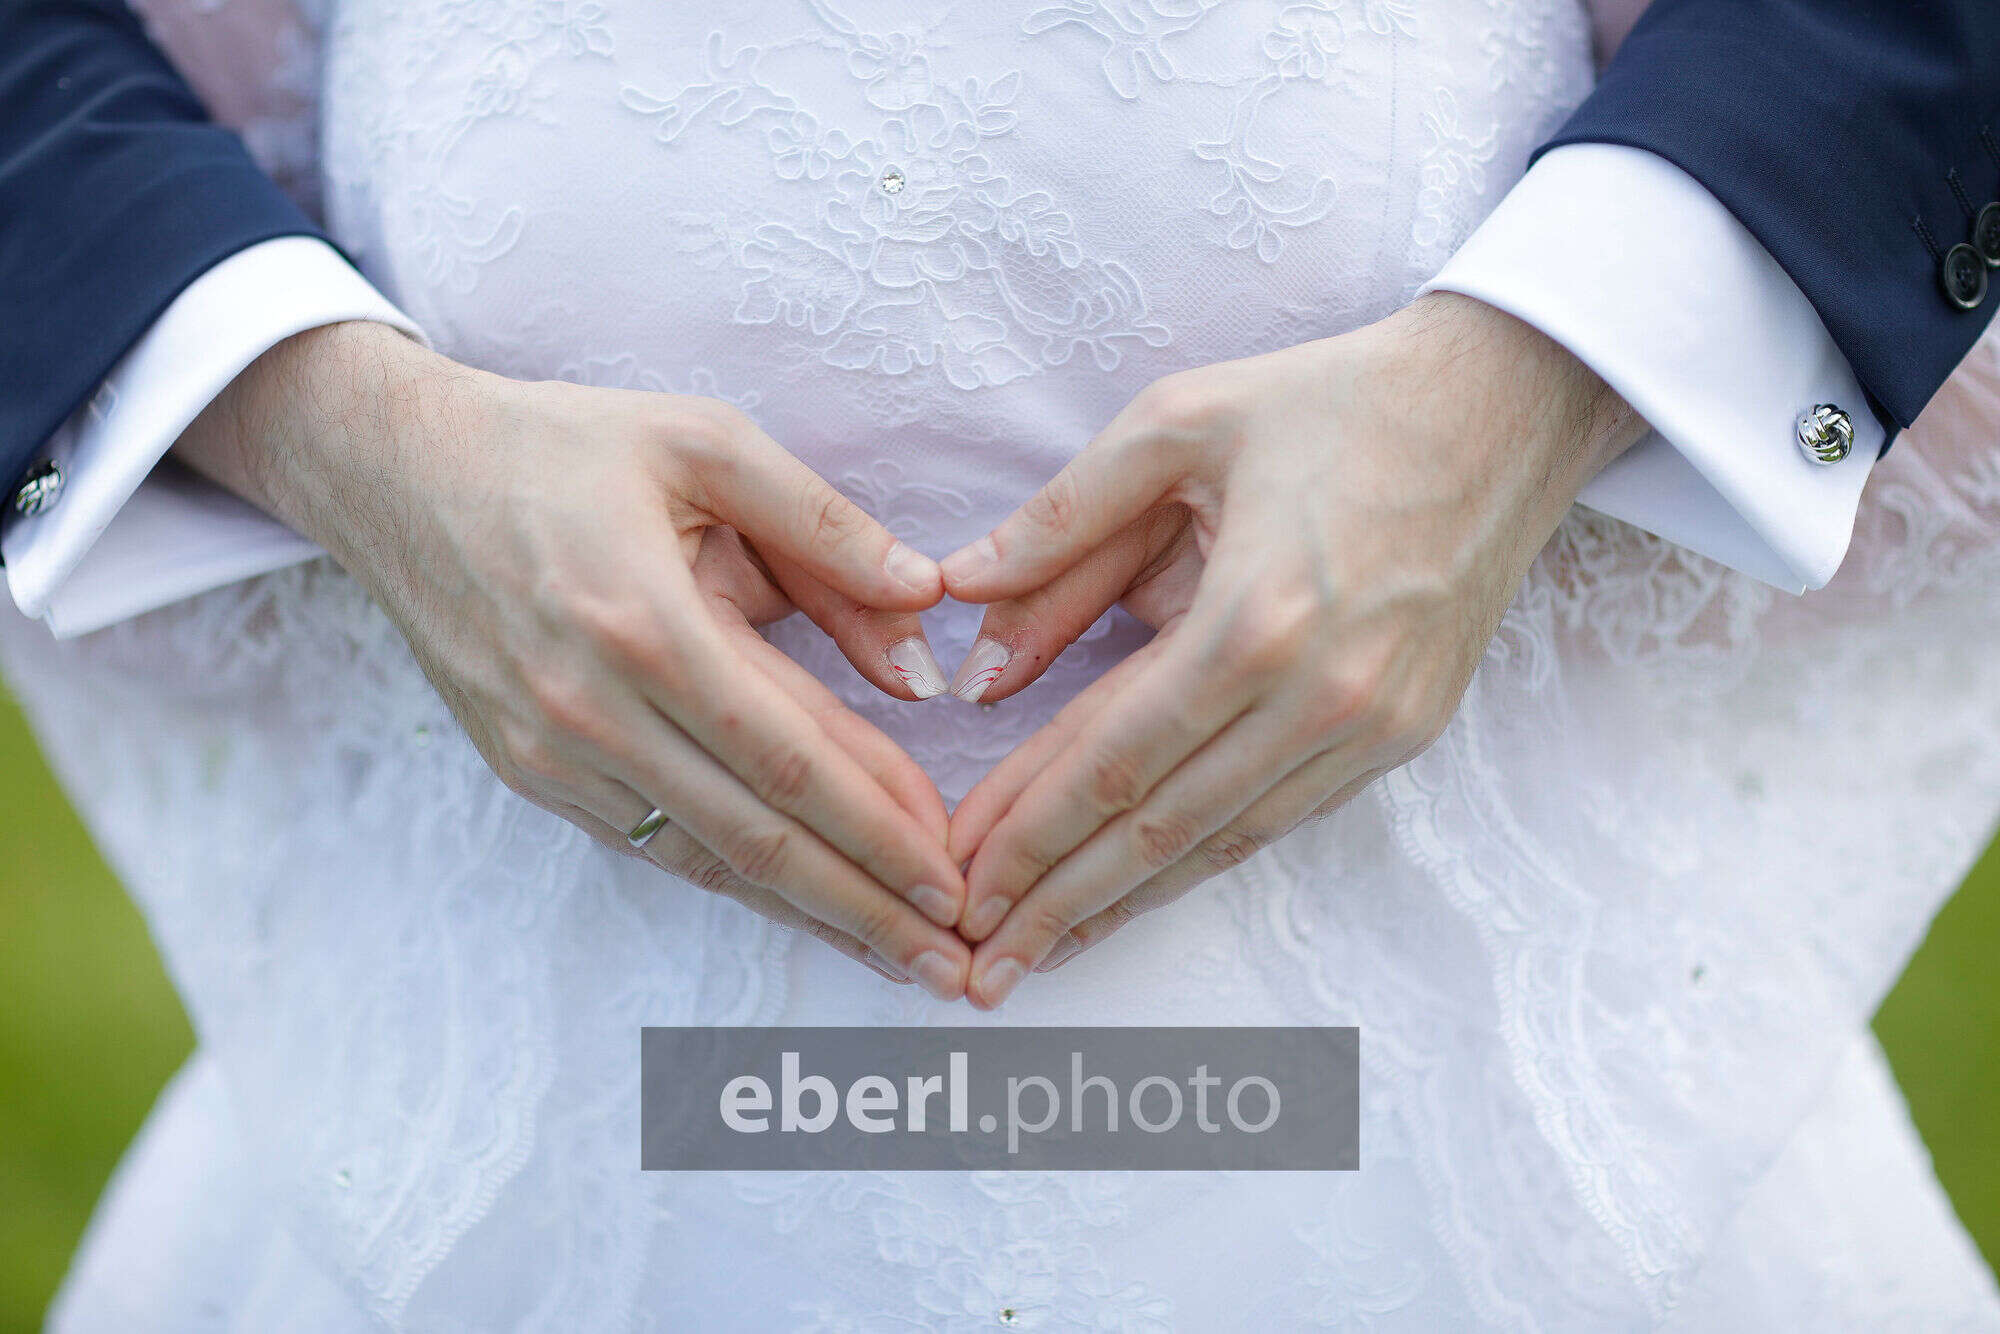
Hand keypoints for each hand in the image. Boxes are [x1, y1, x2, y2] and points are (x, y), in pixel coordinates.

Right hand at [176, 322, 972, 998]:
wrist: (397, 475)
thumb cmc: (562, 446)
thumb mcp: (702, 443)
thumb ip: (823, 524)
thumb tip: (928, 604)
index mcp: (646, 623)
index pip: (794, 758)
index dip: (883, 828)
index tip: (958, 879)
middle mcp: (593, 709)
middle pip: (760, 838)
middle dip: (868, 908)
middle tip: (953, 967)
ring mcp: (553, 754)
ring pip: (710, 859)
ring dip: (812, 914)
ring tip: (898, 959)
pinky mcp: (531, 772)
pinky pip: (656, 844)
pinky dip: (737, 882)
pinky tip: (802, 905)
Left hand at [941, 294, 1643, 1007]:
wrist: (1503, 408)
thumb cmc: (1331, 402)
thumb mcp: (1175, 425)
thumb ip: (1059, 525)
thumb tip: (962, 613)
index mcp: (1255, 617)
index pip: (1110, 759)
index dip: (1025, 830)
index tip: (957, 880)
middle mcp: (1321, 696)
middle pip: (1157, 828)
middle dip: (1055, 902)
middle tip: (976, 965)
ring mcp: (1373, 728)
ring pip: (1219, 846)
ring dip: (1122, 906)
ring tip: (1040, 954)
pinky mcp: (1403, 736)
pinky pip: (1278, 821)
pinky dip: (1200, 865)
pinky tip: (1140, 893)